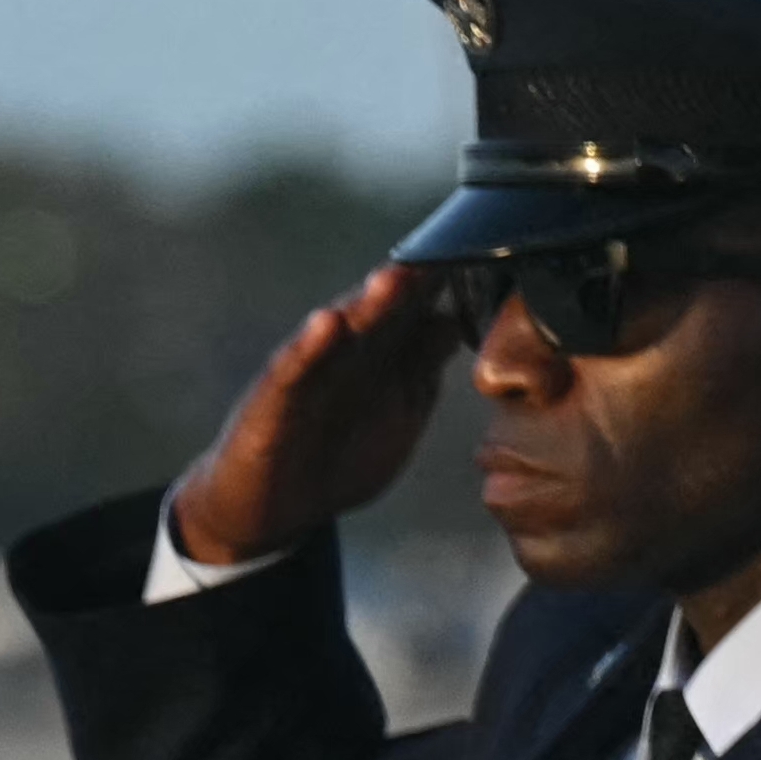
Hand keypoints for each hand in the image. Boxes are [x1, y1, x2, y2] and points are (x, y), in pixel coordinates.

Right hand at [164, 266, 463, 569]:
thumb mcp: (395, 417)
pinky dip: (309, 345)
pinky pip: (294, 367)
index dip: (451, 283)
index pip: (421, 307)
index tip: (490, 253)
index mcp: (384, 353)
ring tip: (393, 278)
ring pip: (343, 329)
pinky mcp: (274, 398)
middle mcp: (350, 350)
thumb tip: (456, 320)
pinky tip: (326, 325)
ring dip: (368, 302)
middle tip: (448, 251)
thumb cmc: (336, 459)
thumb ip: (423, 371)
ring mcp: (312, 369)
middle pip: (387, 308)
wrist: (269, 508)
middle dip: (415, 280)